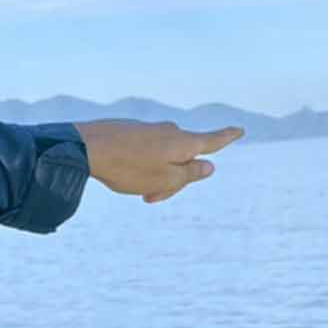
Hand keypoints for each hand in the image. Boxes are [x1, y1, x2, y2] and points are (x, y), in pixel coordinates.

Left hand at [74, 119, 244, 202]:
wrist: (87, 147)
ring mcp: (150, 130)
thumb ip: (189, 174)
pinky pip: (145, 152)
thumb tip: (209, 166)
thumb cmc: (128, 167)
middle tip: (152, 198)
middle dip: (174, 179)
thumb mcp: (165, 179)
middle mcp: (169, 131)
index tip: (240, 129)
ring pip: (162, 158)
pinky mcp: (131, 131)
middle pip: (184, 157)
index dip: (227, 137)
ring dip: (153, 177)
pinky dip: (140, 167)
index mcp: (183, 143)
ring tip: (135, 189)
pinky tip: (122, 174)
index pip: (212, 141)